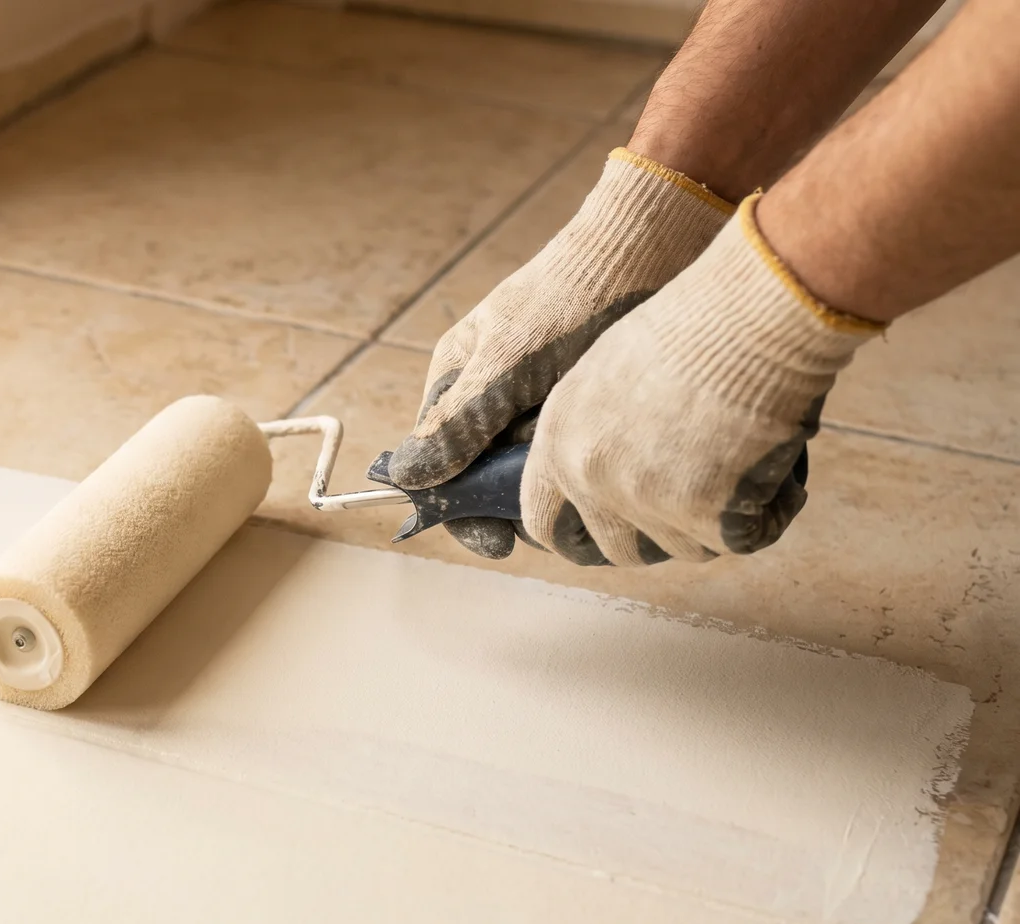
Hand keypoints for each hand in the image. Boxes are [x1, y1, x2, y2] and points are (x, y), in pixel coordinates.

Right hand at [389, 149, 730, 558]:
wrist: (653, 245)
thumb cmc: (569, 299)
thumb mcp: (507, 365)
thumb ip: (460, 424)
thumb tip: (406, 479)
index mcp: (456, 383)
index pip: (438, 467)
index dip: (462, 512)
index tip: (500, 542)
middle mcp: (492, 397)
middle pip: (487, 476)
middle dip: (516, 507)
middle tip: (561, 527)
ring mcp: (539, 400)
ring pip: (534, 470)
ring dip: (556, 493)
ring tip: (592, 504)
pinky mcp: (585, 401)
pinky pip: (575, 452)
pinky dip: (588, 471)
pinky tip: (615, 481)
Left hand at [522, 194, 882, 565]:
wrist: (745, 314)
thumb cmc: (691, 325)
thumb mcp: (609, 372)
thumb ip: (594, 430)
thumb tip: (606, 473)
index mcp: (560, 440)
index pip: (543, 522)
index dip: (578, 536)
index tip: (606, 535)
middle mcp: (589, 476)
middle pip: (616, 550)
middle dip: (653, 542)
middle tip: (693, 517)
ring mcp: (642, 499)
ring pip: (682, 548)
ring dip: (712, 526)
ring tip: (742, 475)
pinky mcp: (701, 513)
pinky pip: (740, 538)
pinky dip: (767, 514)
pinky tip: (779, 479)